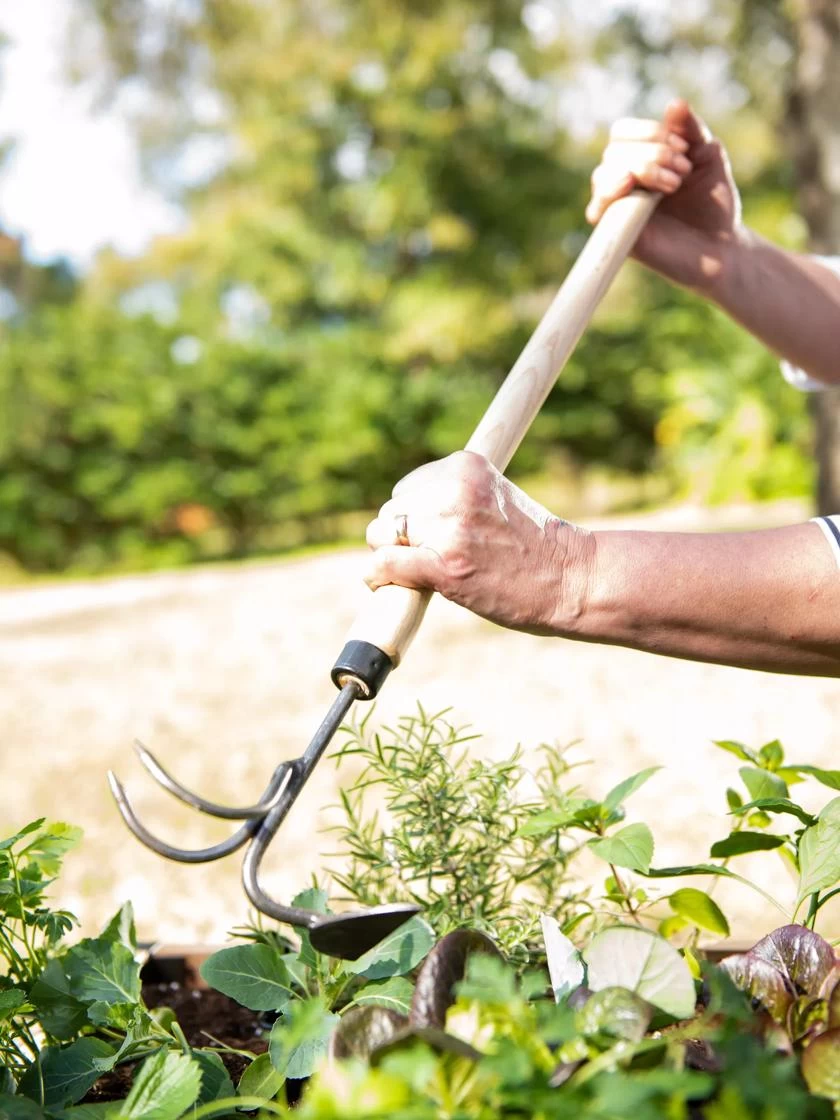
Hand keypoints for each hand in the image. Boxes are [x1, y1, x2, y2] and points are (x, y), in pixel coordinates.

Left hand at [364, 451, 591, 635]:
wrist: (570, 578)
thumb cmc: (533, 546)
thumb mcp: (494, 499)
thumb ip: (454, 498)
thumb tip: (397, 521)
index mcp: (467, 467)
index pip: (409, 487)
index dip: (415, 515)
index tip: (433, 534)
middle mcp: (455, 491)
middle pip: (392, 510)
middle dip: (402, 536)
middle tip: (430, 557)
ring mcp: (450, 528)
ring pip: (383, 534)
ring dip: (389, 554)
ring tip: (417, 570)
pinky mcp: (446, 565)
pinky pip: (388, 562)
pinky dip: (378, 575)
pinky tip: (380, 582)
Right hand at [586, 100, 743, 291]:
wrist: (721, 247)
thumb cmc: (713, 204)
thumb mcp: (708, 157)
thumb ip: (691, 130)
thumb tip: (674, 104)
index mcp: (640, 159)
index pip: (622, 132)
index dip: (650, 132)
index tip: (685, 149)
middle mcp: (624, 180)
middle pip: (614, 150)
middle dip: (652, 152)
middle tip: (683, 172)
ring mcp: (619, 207)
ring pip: (603, 174)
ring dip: (641, 169)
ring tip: (672, 186)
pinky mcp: (617, 233)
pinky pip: (597, 209)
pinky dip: (609, 194)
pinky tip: (629, 187)